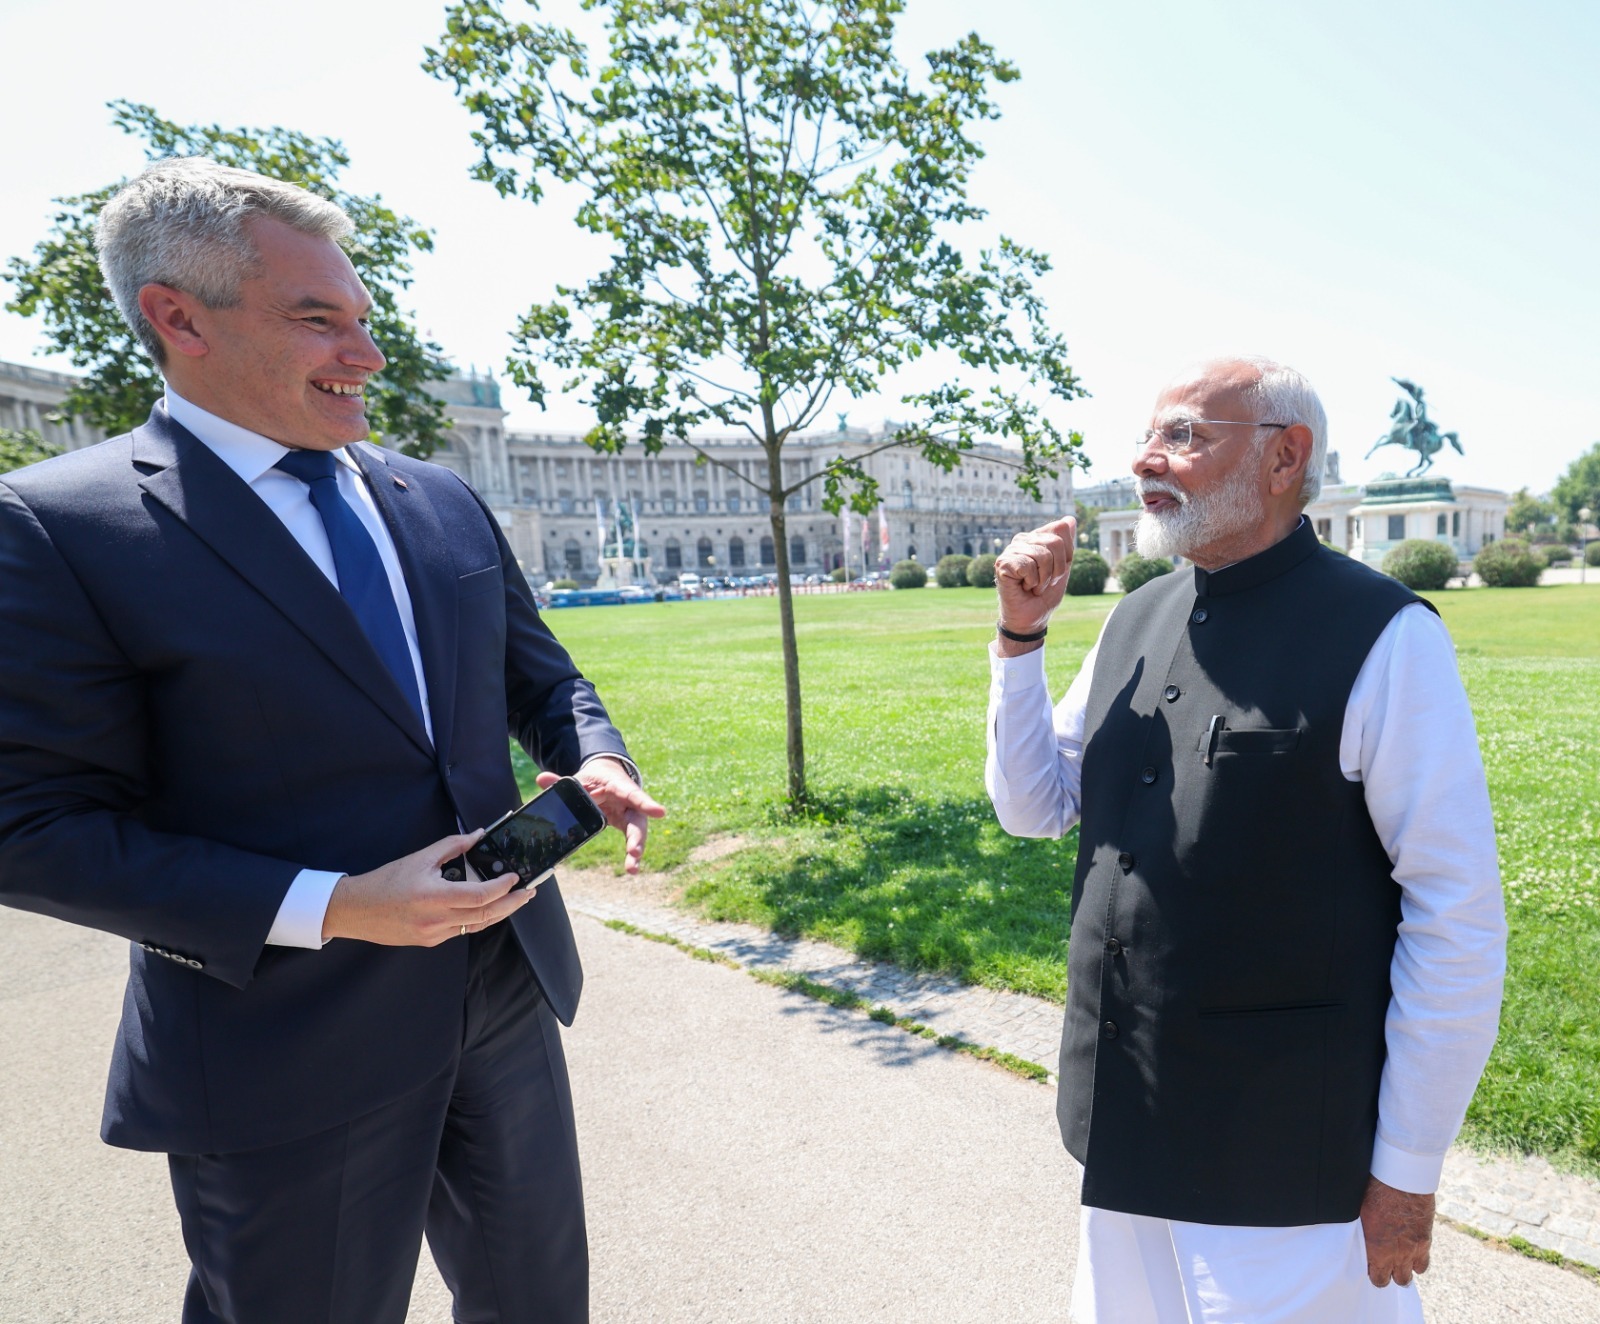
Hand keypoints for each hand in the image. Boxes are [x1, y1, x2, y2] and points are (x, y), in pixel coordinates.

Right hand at [322, 829, 530, 945]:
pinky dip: (477, 918)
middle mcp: (436, 920)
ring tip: (516, 900)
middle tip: (529, 892)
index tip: (517, 877)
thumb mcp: (420, 858)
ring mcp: (434, 934)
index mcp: (433, 897)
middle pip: (486, 915)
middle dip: (512, 904)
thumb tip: (478, 835)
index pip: (480, 896)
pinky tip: (486, 907)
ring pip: (476, 925)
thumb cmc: (385, 881)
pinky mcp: (430, 941)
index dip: (503, 888)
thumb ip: (452, 846)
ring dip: (499, 913)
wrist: (355, 910)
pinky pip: (461, 930)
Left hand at [539, 757, 665, 874]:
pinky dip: (632, 855)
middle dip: (638, 837)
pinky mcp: (628, 826)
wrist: (609, 777)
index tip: (660, 813)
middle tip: (635, 851)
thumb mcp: (580, 778)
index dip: (645, 803)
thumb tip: (541, 778)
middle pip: (638, 820)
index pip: (633, 794)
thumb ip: (562, 781)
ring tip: (632, 867)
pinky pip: (631, 841)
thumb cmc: (596, 778)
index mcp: (620, 786)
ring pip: (637, 833)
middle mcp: (630, 802)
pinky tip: (631, 868)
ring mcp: (631, 815)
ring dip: (636, 850)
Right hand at [995, 516, 1077, 650]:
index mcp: (1037, 537)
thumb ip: (1066, 544)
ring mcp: (1011, 550)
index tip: (1057, 570)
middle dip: (1057, 569)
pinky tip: (1023, 587)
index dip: (1066, 553)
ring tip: (1034, 586)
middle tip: (1045, 582)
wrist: (1032, 618)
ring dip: (1044, 579)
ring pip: (1042, 555)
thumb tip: (1070, 518)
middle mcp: (1022, 539)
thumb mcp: (1063, 568)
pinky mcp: (1002, 563)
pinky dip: (1032, 582)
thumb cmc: (1045, 595)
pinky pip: (1028, 566)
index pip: (1060, 528)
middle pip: (1055, 542)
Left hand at [1360, 1175, 1433, 1286]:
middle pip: (1395, 1279)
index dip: (1374, 1275)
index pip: (1377, 1278)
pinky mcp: (1425, 1241)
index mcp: (1376, 1249)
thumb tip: (1356, 1235)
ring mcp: (1412, 1249)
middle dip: (1390, 1276)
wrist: (1401, 1182)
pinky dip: (1418, 1262)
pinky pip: (1424, 1263)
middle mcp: (1395, 1254)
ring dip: (1405, 1271)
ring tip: (1399, 1264)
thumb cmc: (1375, 1192)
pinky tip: (1413, 1255)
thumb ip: (1362, 1232)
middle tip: (1385, 1267)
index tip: (1371, 1268)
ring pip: (1410, 1276)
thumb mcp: (1359, 1213)